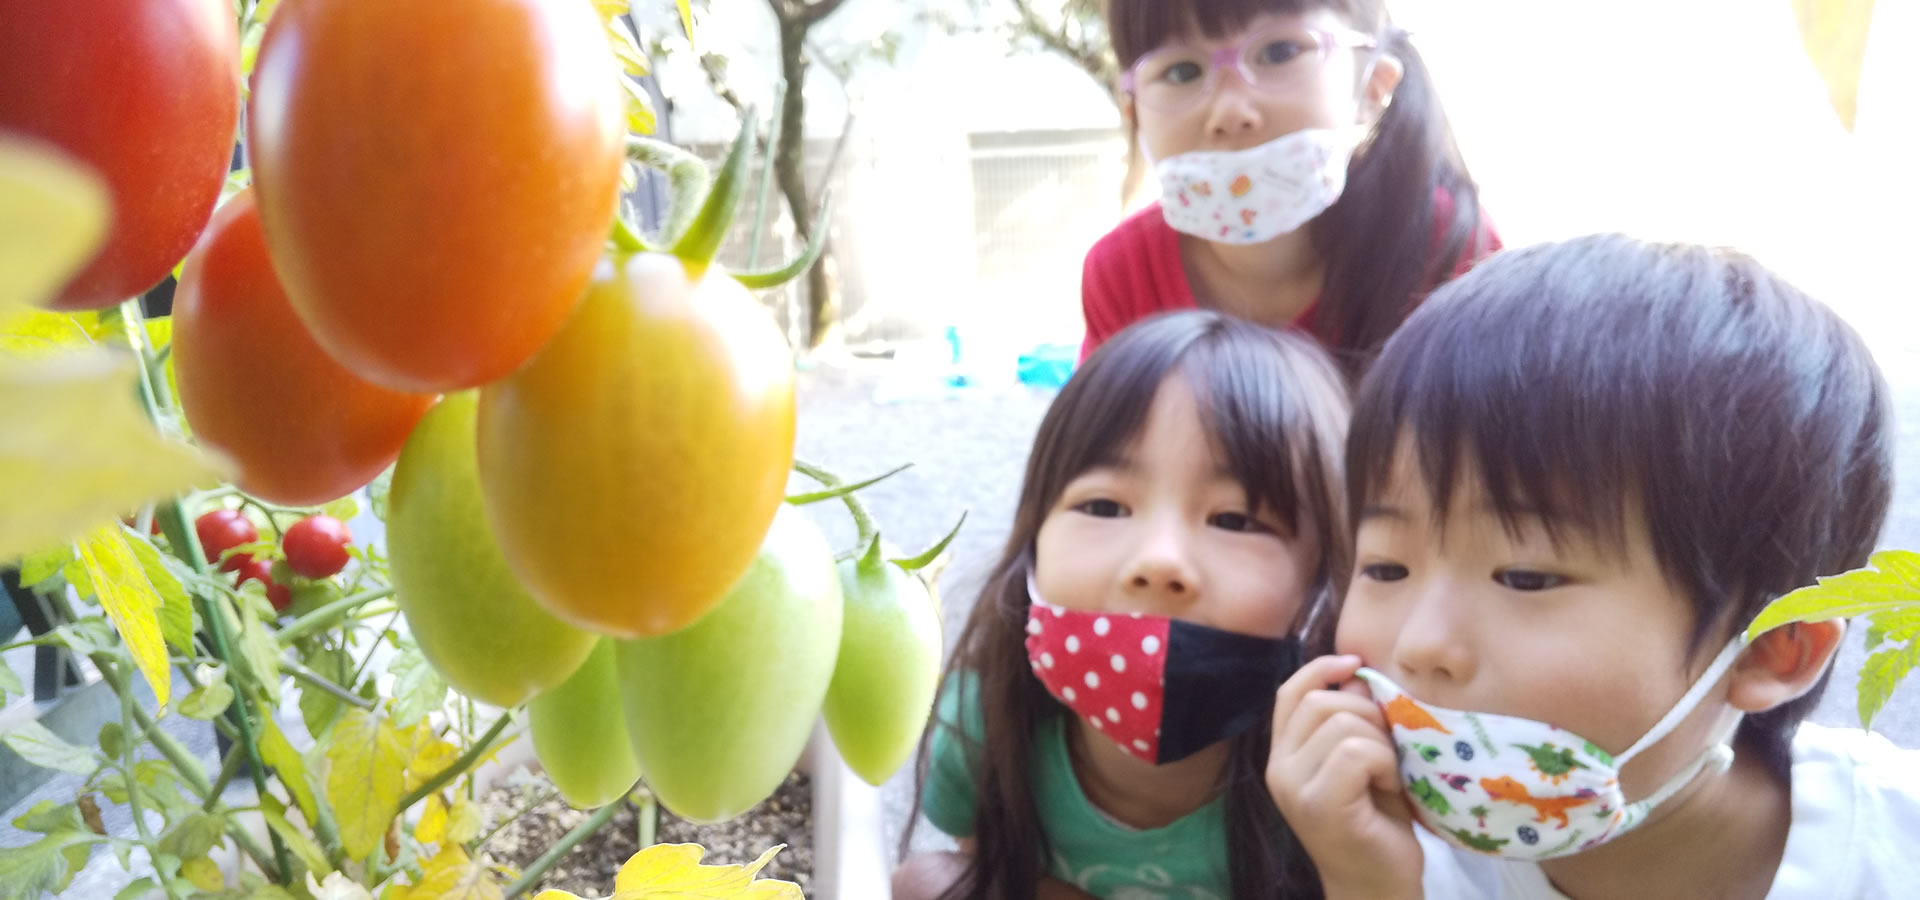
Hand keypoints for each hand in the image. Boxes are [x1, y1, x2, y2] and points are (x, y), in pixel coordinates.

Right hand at [1267, 655, 1422, 899]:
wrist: (1377, 890)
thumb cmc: (1376, 827)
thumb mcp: (1361, 764)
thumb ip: (1350, 722)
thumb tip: (1356, 674)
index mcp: (1283, 756)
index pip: (1290, 692)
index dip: (1322, 668)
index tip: (1357, 665)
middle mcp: (1278, 769)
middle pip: (1322, 701)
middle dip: (1368, 715)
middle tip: (1388, 753)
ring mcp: (1294, 788)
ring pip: (1344, 724)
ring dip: (1381, 744)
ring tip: (1389, 775)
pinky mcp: (1319, 805)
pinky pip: (1356, 752)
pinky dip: (1385, 762)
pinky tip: (1390, 787)